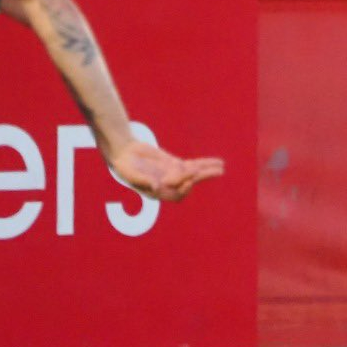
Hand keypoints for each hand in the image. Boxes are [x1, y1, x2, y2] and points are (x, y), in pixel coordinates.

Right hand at [105, 139, 224, 201]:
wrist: (124, 152)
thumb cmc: (124, 166)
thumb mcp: (131, 174)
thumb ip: (143, 180)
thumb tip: (156, 186)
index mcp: (158, 192)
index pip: (176, 194)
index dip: (184, 188)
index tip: (190, 179)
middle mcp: (168, 185)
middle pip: (189, 183)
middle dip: (202, 178)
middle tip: (216, 171)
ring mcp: (173, 174)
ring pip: (194, 174)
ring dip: (208, 171)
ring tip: (222, 167)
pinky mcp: (175, 164)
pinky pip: (193, 164)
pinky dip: (205, 163)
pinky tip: (217, 162)